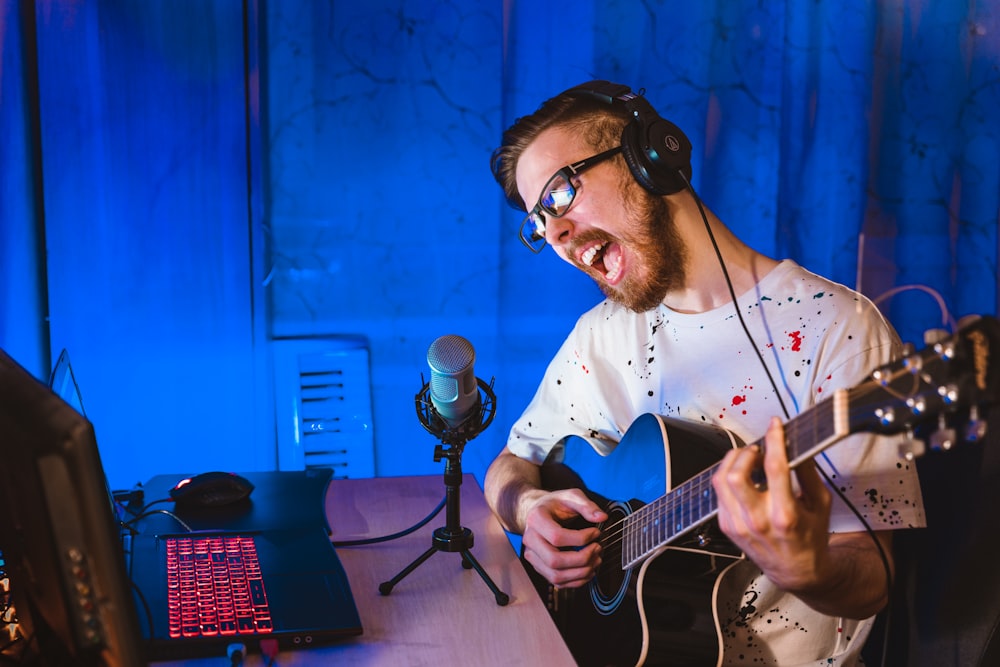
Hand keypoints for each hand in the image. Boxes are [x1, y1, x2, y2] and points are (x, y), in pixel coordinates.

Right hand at [520, 489, 606, 588]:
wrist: (537, 512)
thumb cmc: (555, 504)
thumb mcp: (570, 496)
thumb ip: (586, 505)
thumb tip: (602, 517)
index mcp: (536, 520)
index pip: (557, 537)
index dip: (581, 538)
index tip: (596, 532)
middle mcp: (530, 540)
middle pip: (554, 560)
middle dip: (581, 559)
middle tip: (597, 549)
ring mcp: (533, 556)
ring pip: (556, 575)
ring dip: (580, 573)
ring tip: (596, 560)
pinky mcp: (539, 567)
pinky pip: (557, 582)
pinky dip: (576, 581)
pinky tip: (588, 570)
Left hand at [711, 417, 833, 593]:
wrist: (796, 571)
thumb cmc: (810, 538)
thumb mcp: (821, 504)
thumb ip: (809, 473)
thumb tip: (798, 444)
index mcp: (785, 515)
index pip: (775, 467)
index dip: (774, 439)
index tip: (775, 426)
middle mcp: (757, 521)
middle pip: (737, 474)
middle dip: (747, 452)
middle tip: (758, 448)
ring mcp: (738, 525)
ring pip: (721, 481)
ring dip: (732, 461)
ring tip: (748, 459)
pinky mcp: (727, 527)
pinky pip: (719, 493)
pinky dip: (728, 478)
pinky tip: (742, 477)